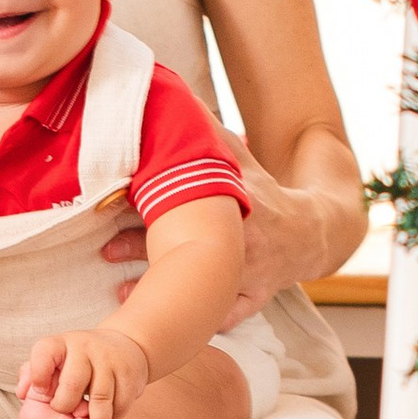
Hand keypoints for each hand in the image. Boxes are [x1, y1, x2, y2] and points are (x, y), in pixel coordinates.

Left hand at [20, 324, 150, 418]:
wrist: (123, 349)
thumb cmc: (77, 364)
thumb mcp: (53, 363)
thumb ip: (31, 377)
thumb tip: (22, 392)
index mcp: (60, 344)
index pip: (44, 353)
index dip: (38, 375)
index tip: (40, 392)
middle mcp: (84, 348)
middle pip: (72, 383)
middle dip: (65, 405)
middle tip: (65, 413)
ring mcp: (109, 360)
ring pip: (100, 399)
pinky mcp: (130, 375)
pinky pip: (120, 403)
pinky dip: (114, 417)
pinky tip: (108, 418)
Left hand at [100, 151, 322, 319]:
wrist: (312, 231)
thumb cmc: (266, 191)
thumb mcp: (242, 158)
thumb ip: (209, 132)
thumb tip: (175, 95)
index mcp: (235, 201)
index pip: (186, 200)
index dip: (149, 202)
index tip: (115, 201)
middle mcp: (242, 238)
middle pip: (187, 243)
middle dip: (143, 248)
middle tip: (105, 250)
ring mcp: (250, 271)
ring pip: (202, 284)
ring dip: (162, 289)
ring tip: (121, 291)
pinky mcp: (254, 297)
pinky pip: (227, 315)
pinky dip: (201, 321)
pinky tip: (168, 323)